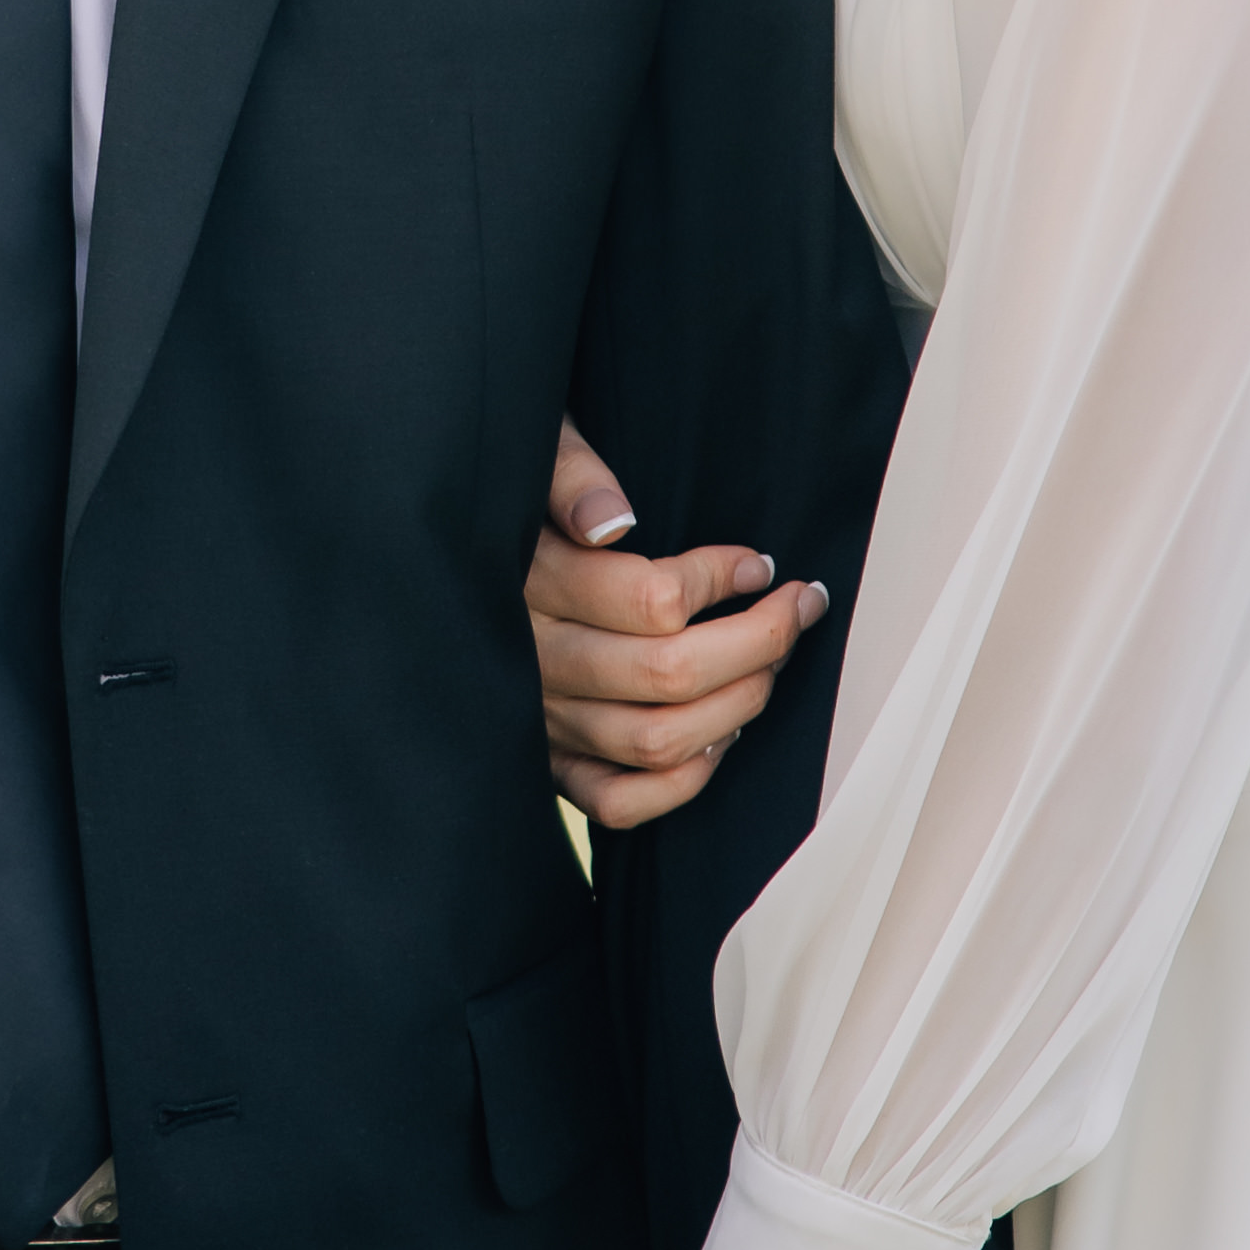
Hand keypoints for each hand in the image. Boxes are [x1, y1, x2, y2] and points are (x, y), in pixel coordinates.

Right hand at [529, 424, 829, 834]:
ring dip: (738, 705)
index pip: (651, 600)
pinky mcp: (550, 760)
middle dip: (760, 641)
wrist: (451, 554)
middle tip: (798, 607)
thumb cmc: (522, 498)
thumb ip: (571, 475)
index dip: (724, 580)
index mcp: (533, 582)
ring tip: (770, 662)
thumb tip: (610, 524)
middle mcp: (536, 658)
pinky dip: (681, 780)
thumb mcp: (537, 450)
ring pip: (656, 740)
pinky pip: (619, 799)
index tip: (760, 564)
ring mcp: (543, 717)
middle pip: (668, 673)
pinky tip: (718, 736)